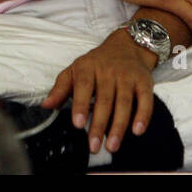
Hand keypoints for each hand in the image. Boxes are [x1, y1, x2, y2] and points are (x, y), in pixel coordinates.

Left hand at [41, 31, 156, 153]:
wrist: (128, 45)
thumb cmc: (97, 63)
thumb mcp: (75, 70)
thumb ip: (60, 88)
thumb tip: (46, 105)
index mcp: (88, 68)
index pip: (84, 86)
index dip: (81, 105)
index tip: (78, 124)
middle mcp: (109, 71)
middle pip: (105, 100)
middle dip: (99, 125)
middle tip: (94, 146)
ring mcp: (128, 76)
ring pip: (124, 103)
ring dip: (119, 126)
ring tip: (112, 145)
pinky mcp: (144, 81)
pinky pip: (146, 100)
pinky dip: (143, 116)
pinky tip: (137, 131)